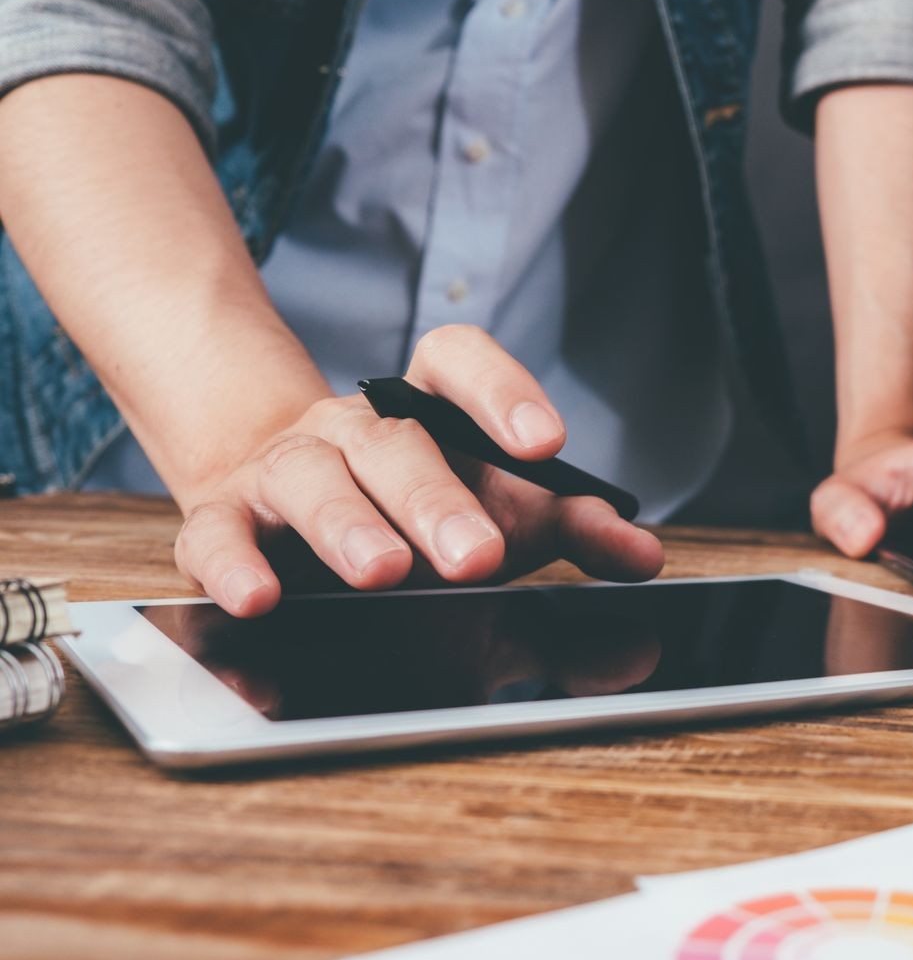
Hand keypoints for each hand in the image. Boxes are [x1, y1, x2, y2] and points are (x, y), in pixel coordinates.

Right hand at [173, 324, 664, 616]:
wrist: (287, 511)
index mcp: (426, 406)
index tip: (548, 443)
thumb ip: (577, 528)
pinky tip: (261, 598)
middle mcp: (355, 426)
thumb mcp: (503, 515)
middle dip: (436, 499)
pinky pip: (219, 534)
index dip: (502, 391)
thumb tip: (646, 554)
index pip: (457, 360)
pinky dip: (236, 566)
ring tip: (383, 572)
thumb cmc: (419, 515)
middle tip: (479, 556)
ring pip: (313, 478)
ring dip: (348, 525)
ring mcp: (284, 468)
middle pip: (396, 441)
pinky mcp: (223, 520)